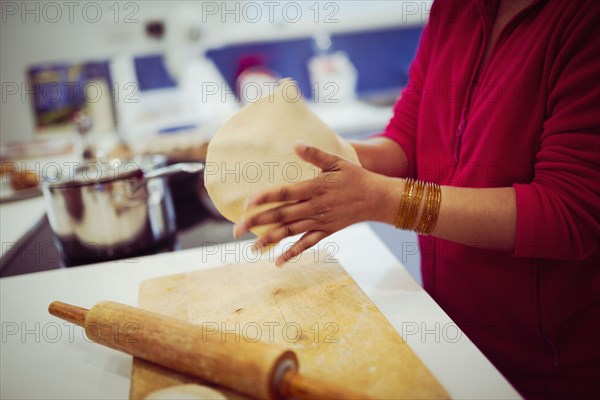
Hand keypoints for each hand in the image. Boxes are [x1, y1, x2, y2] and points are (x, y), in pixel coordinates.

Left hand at [233, 142, 398, 265]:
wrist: (376, 198)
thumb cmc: (355, 177)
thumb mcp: (336, 161)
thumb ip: (315, 154)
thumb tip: (296, 143)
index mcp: (313, 188)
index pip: (284, 193)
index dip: (265, 198)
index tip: (247, 204)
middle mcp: (313, 207)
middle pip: (280, 215)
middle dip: (257, 223)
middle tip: (236, 230)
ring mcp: (319, 221)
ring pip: (290, 232)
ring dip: (269, 241)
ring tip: (251, 248)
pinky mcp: (326, 232)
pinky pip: (307, 244)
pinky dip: (292, 253)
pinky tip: (278, 262)